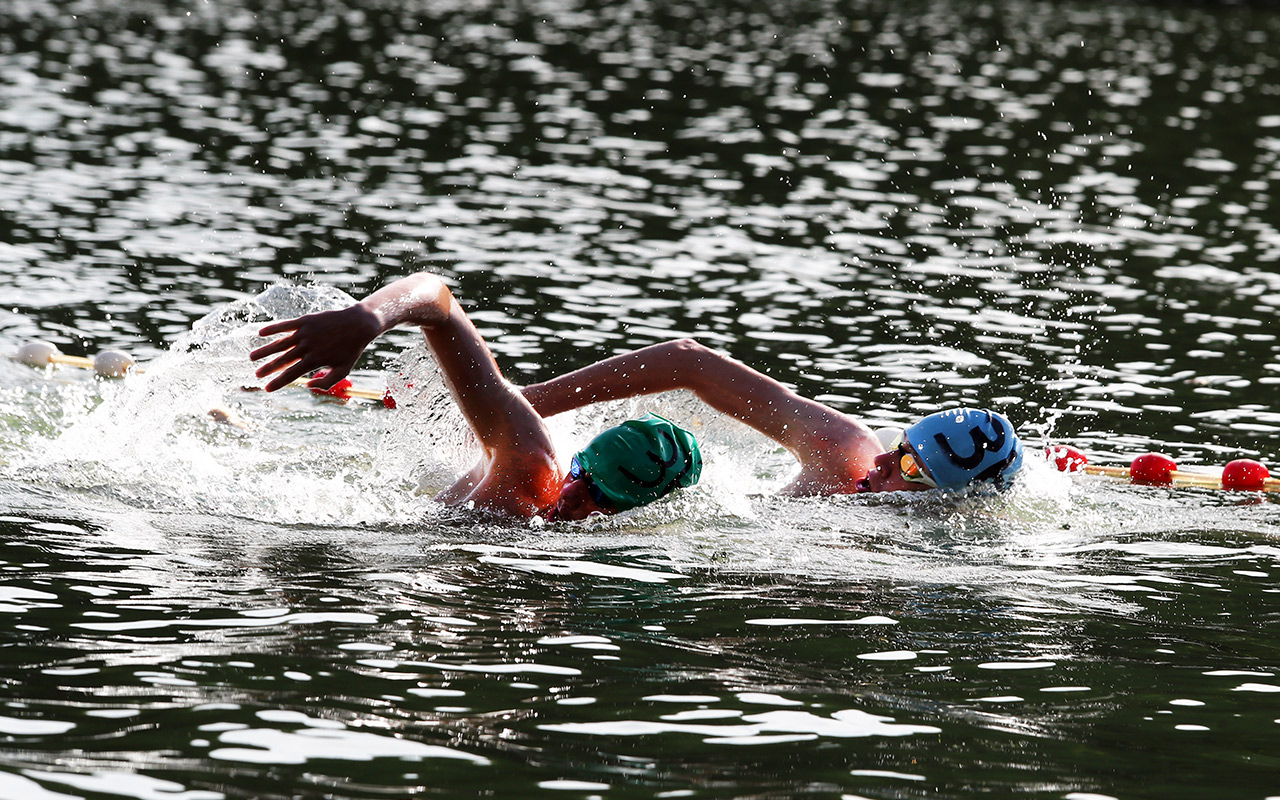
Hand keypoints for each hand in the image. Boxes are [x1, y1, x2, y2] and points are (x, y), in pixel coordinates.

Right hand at [249, 305, 381, 391]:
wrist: (358, 324)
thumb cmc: (351, 349)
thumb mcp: (343, 370)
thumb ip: (327, 382)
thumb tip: (308, 386)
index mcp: (315, 360)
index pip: (291, 374)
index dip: (278, 382)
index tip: (267, 389)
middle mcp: (307, 347)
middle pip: (282, 360)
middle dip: (267, 368)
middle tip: (256, 374)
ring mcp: (304, 333)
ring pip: (279, 343)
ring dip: (264, 350)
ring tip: (252, 357)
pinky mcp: (305, 321)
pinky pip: (285, 325)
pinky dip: (272, 329)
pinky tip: (261, 333)